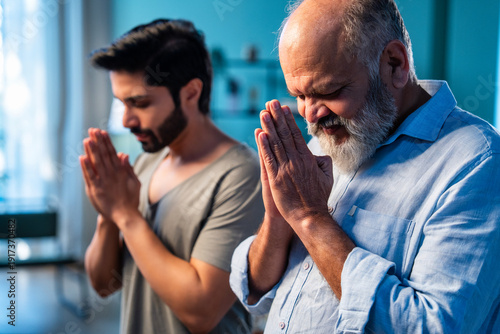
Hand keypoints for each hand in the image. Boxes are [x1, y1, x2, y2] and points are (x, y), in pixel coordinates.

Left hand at [80, 128, 140, 223]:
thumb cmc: (131, 199)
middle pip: (103, 154)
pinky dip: (85, 167)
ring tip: (87, 139)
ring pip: (96, 163)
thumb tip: (123, 154)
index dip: (107, 142)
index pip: (112, 153)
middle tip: (92, 130)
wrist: (125, 215)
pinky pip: (89, 176)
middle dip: (97, 141)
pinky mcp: (96, 189)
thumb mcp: (134, 182)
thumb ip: (128, 168)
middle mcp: (112, 174)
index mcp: (121, 171)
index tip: (102, 132)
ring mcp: (103, 181)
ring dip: (91, 150)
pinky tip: (81, 158)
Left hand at [256, 100, 332, 225]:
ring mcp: (285, 169)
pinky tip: (259, 133)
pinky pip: (269, 159)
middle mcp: (296, 161)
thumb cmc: (319, 197)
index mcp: (308, 159)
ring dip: (269, 127)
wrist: (310, 216)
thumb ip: (323, 161)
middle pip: (285, 135)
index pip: (296, 135)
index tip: (283, 108)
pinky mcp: (276, 179)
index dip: (288, 120)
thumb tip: (318, 153)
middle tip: (271, 103)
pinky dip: (264, 146)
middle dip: (277, 117)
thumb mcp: (327, 176)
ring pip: (276, 144)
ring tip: (263, 112)